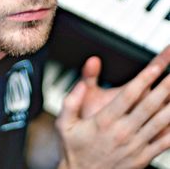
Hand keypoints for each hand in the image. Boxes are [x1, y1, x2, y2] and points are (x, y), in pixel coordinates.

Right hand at [55, 46, 169, 168]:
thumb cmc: (74, 149)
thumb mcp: (64, 123)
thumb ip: (72, 100)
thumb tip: (82, 83)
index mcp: (105, 120)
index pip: (129, 95)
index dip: (144, 79)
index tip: (157, 66)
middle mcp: (123, 132)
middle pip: (149, 105)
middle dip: (165, 86)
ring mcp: (135, 146)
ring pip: (160, 122)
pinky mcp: (143, 158)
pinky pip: (164, 142)